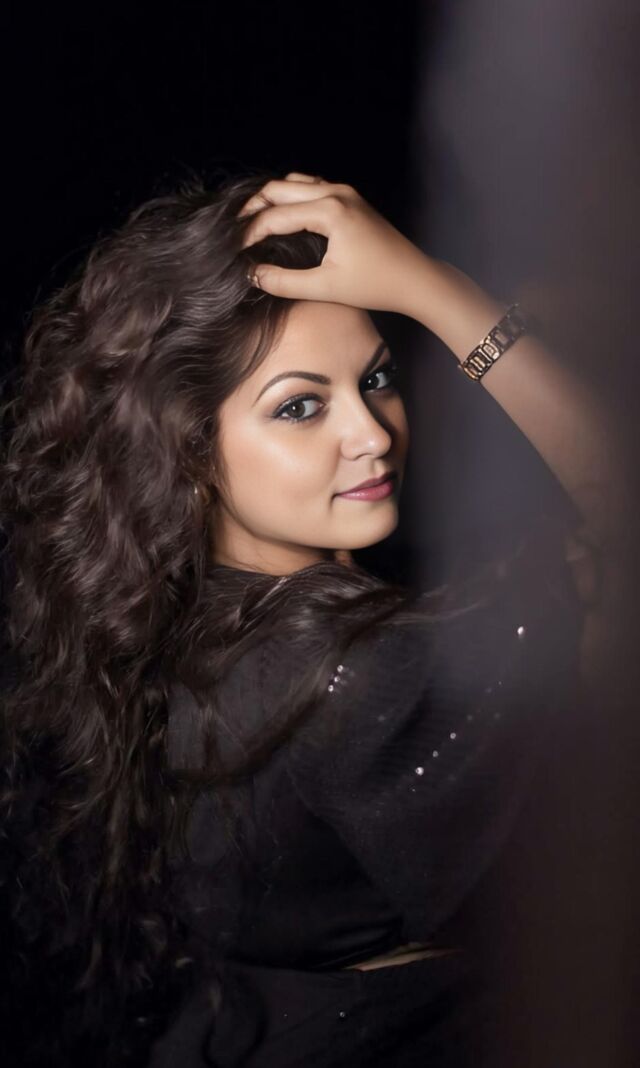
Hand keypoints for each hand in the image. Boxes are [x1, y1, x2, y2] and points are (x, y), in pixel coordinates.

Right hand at [237, 172, 432, 315]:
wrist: (414, 279)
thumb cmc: (375, 285)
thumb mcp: (326, 288)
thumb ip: (285, 282)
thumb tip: (252, 275)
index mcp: (330, 211)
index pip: (275, 216)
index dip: (249, 233)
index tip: (232, 250)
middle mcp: (336, 192)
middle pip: (279, 188)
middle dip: (253, 208)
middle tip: (233, 230)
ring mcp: (344, 192)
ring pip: (295, 183)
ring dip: (271, 198)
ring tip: (252, 221)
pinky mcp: (350, 198)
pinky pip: (311, 186)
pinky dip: (291, 196)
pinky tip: (281, 216)